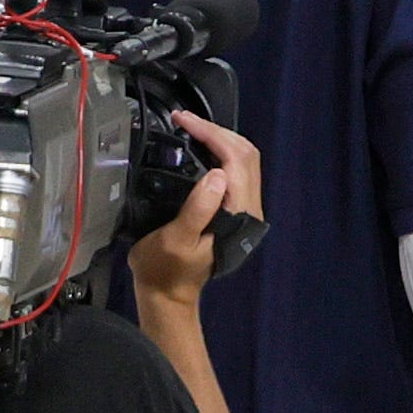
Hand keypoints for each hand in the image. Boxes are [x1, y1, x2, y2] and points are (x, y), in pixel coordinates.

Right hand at [131, 108, 262, 307]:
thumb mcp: (174, 240)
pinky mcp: (234, 209)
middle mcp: (248, 210)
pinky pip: (236, 169)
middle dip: (216, 131)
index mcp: (237, 216)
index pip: (234, 160)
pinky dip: (220, 150)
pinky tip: (200, 146)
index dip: (210, 134)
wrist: (167, 293)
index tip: (182, 121)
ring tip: (190, 127)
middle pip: (244, 154)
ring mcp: (244, 209)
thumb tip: (216, 174)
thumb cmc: (164, 269)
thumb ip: (198, 209)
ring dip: (219, 138)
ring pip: (244, 159)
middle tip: (184, 120)